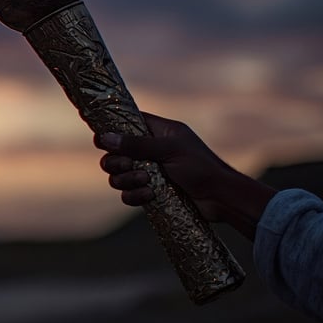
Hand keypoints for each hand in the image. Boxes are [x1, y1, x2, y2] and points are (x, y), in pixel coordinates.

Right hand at [94, 112, 276, 239]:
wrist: (221, 198)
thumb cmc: (201, 167)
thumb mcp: (169, 150)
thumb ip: (137, 144)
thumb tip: (105, 138)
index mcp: (156, 132)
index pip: (125, 124)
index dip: (110, 131)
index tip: (101, 141)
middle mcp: (149, 151)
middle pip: (114, 153)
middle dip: (117, 162)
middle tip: (129, 166)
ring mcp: (149, 172)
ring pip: (118, 175)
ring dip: (126, 180)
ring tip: (146, 182)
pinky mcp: (150, 192)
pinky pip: (128, 194)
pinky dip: (134, 196)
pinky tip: (150, 196)